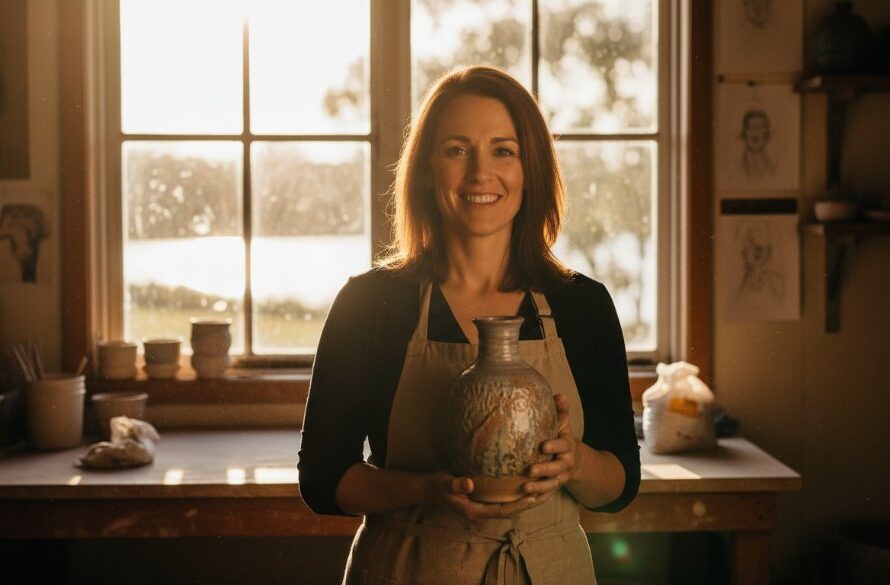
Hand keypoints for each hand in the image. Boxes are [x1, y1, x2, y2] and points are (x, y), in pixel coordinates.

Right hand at [424, 471, 538, 521]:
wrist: (430, 488)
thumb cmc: (437, 485)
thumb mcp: (444, 483)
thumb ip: (455, 484)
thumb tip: (468, 484)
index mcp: (476, 511)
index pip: (503, 511)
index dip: (519, 505)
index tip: (533, 496)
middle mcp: (483, 511)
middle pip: (511, 510)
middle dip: (529, 502)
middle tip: (547, 491)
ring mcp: (485, 505)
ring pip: (510, 505)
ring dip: (527, 498)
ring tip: (545, 488)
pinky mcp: (486, 498)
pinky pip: (505, 498)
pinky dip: (518, 492)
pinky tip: (528, 483)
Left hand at [523, 394, 582, 501]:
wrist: (574, 460)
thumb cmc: (562, 437)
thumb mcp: (563, 423)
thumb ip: (561, 411)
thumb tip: (559, 395)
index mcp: (567, 446)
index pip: (562, 445)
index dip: (554, 446)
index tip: (543, 446)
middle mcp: (565, 463)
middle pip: (556, 469)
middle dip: (545, 471)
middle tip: (530, 471)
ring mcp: (560, 478)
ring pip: (551, 485)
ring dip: (539, 488)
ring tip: (525, 488)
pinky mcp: (553, 489)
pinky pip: (546, 496)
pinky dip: (537, 500)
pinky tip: (524, 501)